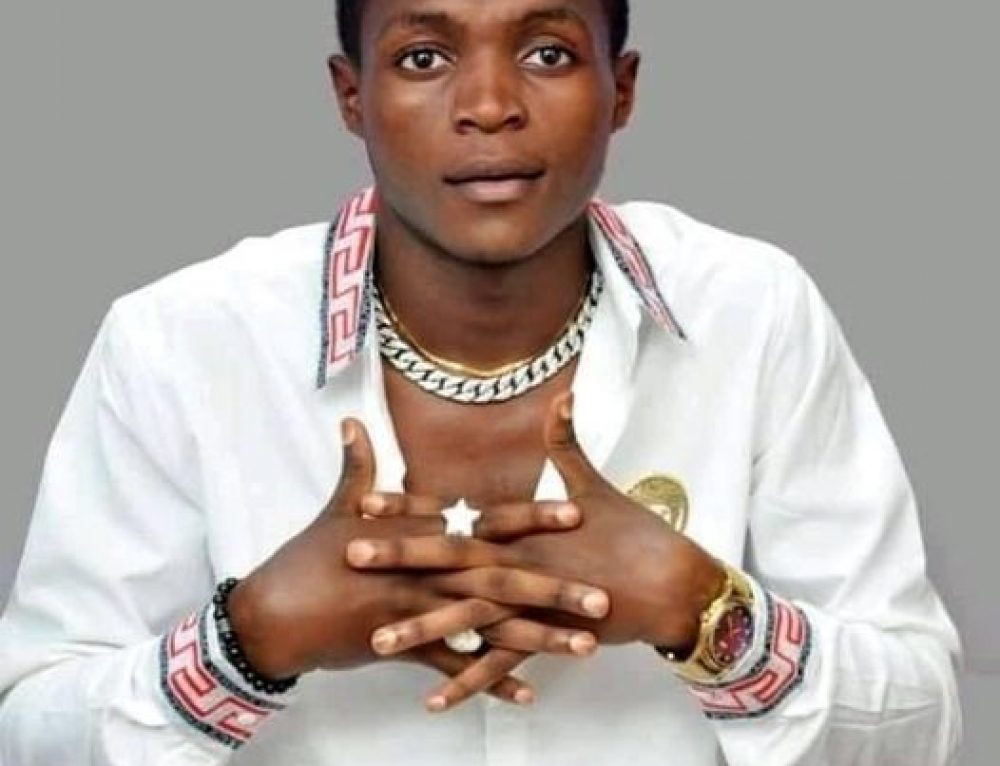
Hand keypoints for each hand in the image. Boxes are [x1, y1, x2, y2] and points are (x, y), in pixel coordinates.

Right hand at [228, 419, 599, 704]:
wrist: (275, 613)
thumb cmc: (308, 555)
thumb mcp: (336, 506)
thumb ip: (357, 466)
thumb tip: (353, 422)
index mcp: (421, 535)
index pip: (486, 522)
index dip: (533, 517)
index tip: (577, 512)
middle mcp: (427, 574)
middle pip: (503, 580)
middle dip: (556, 589)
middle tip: (604, 598)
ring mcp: (419, 614)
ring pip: (489, 628)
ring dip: (538, 639)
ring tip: (584, 647)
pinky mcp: (404, 649)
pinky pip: (454, 667)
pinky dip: (489, 681)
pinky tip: (527, 693)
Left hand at [353, 394, 725, 651]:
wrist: (674, 582)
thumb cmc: (635, 532)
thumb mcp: (596, 486)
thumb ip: (567, 445)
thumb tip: (562, 396)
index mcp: (525, 527)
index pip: (458, 515)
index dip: (412, 508)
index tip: (366, 501)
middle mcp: (522, 562)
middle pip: (452, 561)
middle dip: (400, 558)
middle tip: (350, 555)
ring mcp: (534, 603)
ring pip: (470, 618)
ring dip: (424, 629)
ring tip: (378, 641)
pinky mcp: (550, 636)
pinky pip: (503, 664)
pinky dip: (471, 681)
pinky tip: (434, 698)